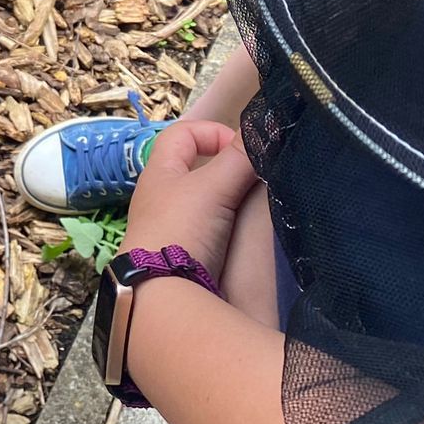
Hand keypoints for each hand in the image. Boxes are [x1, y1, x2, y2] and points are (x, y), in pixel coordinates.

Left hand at [122, 121, 262, 275]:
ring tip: (254, 211)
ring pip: (204, 204)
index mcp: (160, 172)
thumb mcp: (212, 187)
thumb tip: (263, 128)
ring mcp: (170, 229)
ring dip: (229, 203)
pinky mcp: (181, 258)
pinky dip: (227, 231)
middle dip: (227, 171)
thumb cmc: (180, 229)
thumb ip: (238, 158)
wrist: (161, 296)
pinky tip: (243, 239)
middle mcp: (160, 197)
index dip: (212, 132)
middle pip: (195, 170)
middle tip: (255, 181)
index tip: (242, 150)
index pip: (182, 134)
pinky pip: (207, 233)